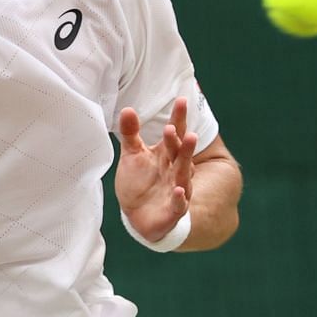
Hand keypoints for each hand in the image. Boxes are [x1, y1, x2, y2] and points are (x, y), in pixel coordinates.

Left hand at [115, 97, 195, 243]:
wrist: (137, 215)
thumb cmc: (138, 183)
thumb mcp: (132, 155)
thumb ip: (131, 133)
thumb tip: (128, 108)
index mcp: (166, 154)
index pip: (175, 133)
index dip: (178, 118)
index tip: (181, 100)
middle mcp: (175, 169)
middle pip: (180, 153)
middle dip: (181, 140)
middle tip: (177, 128)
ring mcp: (177, 189)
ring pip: (183, 174)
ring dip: (185, 160)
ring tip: (188, 143)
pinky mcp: (173, 210)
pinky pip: (179, 204)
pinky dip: (179, 197)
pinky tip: (178, 190)